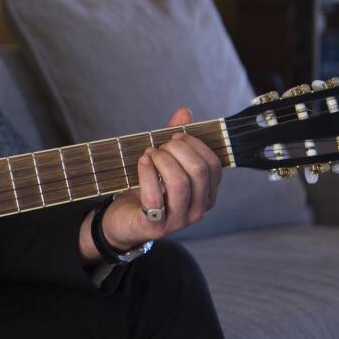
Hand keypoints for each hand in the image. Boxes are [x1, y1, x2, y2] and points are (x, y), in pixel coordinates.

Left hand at [81, 107, 222, 256]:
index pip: (213, 165)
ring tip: (150, 154)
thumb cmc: (147, 190)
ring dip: (162, 160)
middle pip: (198, 171)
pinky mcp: (155, 226)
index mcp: (206, 194)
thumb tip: (184, 112)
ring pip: (179, 182)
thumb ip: (175, 140)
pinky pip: (155, 196)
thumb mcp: (163, 164)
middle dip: (177, 149)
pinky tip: (142, 162)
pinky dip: (147, 172)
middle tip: (160, 145)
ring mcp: (178, 221)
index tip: (175, 136)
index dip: (195, 144)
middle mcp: (198, 210)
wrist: (124, 222)